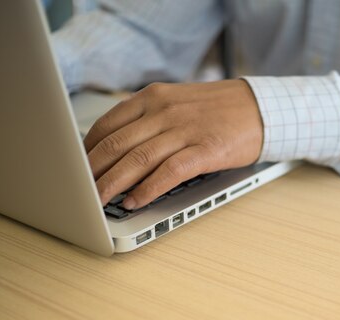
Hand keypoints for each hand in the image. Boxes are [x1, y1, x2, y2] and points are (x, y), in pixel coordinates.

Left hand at [83, 80, 263, 208]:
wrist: (262, 107)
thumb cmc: (219, 109)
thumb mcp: (177, 102)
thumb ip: (148, 120)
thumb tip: (119, 149)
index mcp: (154, 97)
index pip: (107, 124)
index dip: (87, 150)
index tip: (77, 168)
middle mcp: (164, 111)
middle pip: (117, 144)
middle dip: (92, 172)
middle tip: (77, 191)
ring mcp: (185, 130)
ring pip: (137, 160)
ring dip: (112, 185)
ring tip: (97, 202)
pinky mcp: (205, 150)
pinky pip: (168, 172)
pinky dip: (148, 189)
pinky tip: (135, 201)